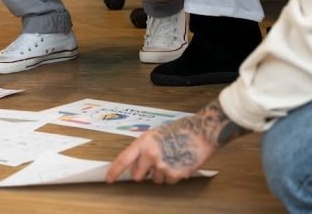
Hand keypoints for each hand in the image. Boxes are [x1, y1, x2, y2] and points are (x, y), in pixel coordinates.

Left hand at [106, 100, 247, 184]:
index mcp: (144, 142)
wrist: (202, 132)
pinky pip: (170, 181)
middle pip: (137, 176)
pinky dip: (174, 175)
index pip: (124, 159)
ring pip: (156, 180)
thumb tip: (137, 163)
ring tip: (172, 158)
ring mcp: (163, 166)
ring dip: (161, 173)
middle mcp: (151, 155)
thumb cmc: (181, 130)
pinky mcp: (175, 174)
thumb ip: (145, 148)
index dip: (115, 171)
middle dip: (143, 173)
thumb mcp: (156, 135)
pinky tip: (180, 162)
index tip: (109, 179)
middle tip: (153, 165)